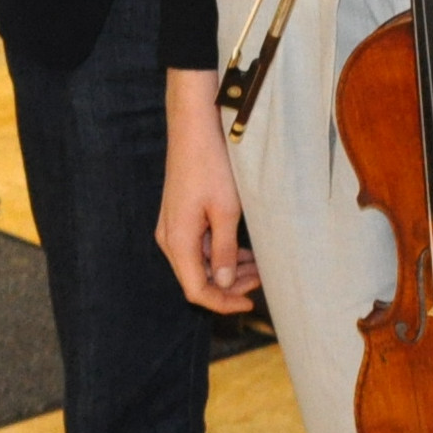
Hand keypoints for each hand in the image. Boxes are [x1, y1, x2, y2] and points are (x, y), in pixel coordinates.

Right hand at [156, 67, 260, 313]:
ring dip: (228, 269)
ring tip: (259, 267)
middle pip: (197, 278)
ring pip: (200, 262)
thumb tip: (225, 282)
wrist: (194, 128)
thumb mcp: (226, 211)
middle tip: (262, 281)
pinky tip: (245, 250)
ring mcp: (174, 227)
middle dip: (229, 286)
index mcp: (178, 242)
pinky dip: (221, 252)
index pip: (196, 290)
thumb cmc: (211, 166)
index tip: (250, 304)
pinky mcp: (181, 216)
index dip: (222, 303)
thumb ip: (225, 250)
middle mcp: (170, 239)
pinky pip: (200, 245)